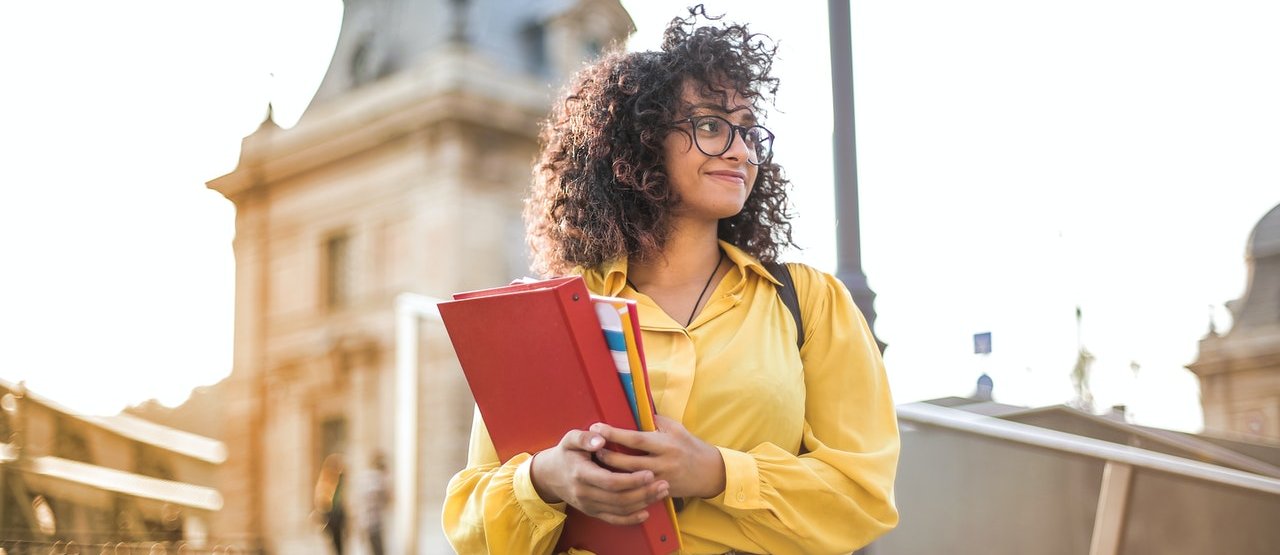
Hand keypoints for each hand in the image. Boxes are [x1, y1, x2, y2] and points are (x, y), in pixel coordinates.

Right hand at [529, 426, 670, 525]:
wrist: (550, 476)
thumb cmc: (566, 454)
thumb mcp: (570, 439)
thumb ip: (584, 437)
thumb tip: (601, 438)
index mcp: (581, 473)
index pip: (610, 481)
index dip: (631, 480)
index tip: (649, 473)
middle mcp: (584, 493)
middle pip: (618, 498)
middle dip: (643, 492)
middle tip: (663, 484)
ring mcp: (588, 505)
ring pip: (619, 509)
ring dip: (642, 503)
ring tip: (661, 493)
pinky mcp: (592, 512)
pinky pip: (613, 519)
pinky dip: (631, 519)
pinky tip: (646, 512)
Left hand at [592, 415, 725, 499]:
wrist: (709, 472)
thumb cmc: (690, 446)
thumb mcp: (676, 428)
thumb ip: (655, 421)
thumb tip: (633, 410)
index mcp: (666, 444)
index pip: (635, 439)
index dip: (614, 433)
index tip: (597, 427)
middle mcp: (663, 463)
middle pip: (628, 462)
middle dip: (607, 455)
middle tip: (591, 448)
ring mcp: (661, 480)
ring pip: (630, 479)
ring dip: (611, 472)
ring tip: (596, 463)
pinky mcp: (660, 492)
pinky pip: (638, 491)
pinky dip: (622, 486)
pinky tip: (610, 481)